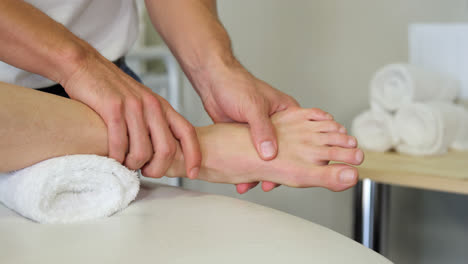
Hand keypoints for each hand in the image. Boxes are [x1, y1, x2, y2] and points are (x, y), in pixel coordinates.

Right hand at [62, 51, 200, 178]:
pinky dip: (116, 157)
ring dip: (133, 165)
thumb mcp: (141, 103)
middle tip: (146, 172)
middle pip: (167, 149)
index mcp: (162, 106)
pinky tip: (111, 157)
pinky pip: (119, 144)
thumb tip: (162, 152)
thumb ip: (153, 123)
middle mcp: (152, 105)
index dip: (193, 155)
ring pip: (142, 151)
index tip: (192, 173)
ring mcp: (133, 106)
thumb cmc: (112, 90)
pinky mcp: (112, 108)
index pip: (187, 132)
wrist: (84, 65)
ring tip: (125, 163)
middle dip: (158, 169)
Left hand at [194, 62, 332, 192]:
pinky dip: (246, 170)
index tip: (299, 173)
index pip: (305, 139)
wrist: (211, 81)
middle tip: (271, 183)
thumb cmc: (236, 83)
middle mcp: (277, 124)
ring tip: (253, 184)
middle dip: (279, 170)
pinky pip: (250, 158)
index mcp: (287, 113)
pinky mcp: (246, 139)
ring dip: (260, 172)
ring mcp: (261, 133)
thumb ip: (263, 130)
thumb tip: (270, 153)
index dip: (303, 157)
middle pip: (286, 154)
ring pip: (267, 158)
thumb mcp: (253, 106)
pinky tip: (242, 180)